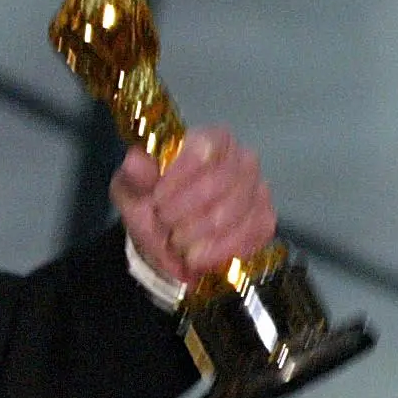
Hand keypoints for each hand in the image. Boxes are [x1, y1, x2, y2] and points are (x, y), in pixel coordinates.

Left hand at [111, 125, 276, 286]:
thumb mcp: (132, 188)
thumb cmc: (151, 202)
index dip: (179, 177)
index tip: (156, 199)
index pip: (204, 150)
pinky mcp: (265, 222)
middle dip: (182, 211)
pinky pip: (247, 238)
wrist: (164, 237)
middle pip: (219, 184)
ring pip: (231, 214)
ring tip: (175, 240)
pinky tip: (196, 256)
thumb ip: (136, 175)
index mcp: (210, 141)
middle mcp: (242, 160)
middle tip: (163, 222)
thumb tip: (134, 161)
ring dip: (194, 235)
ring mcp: (258, 191)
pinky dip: (215, 252)